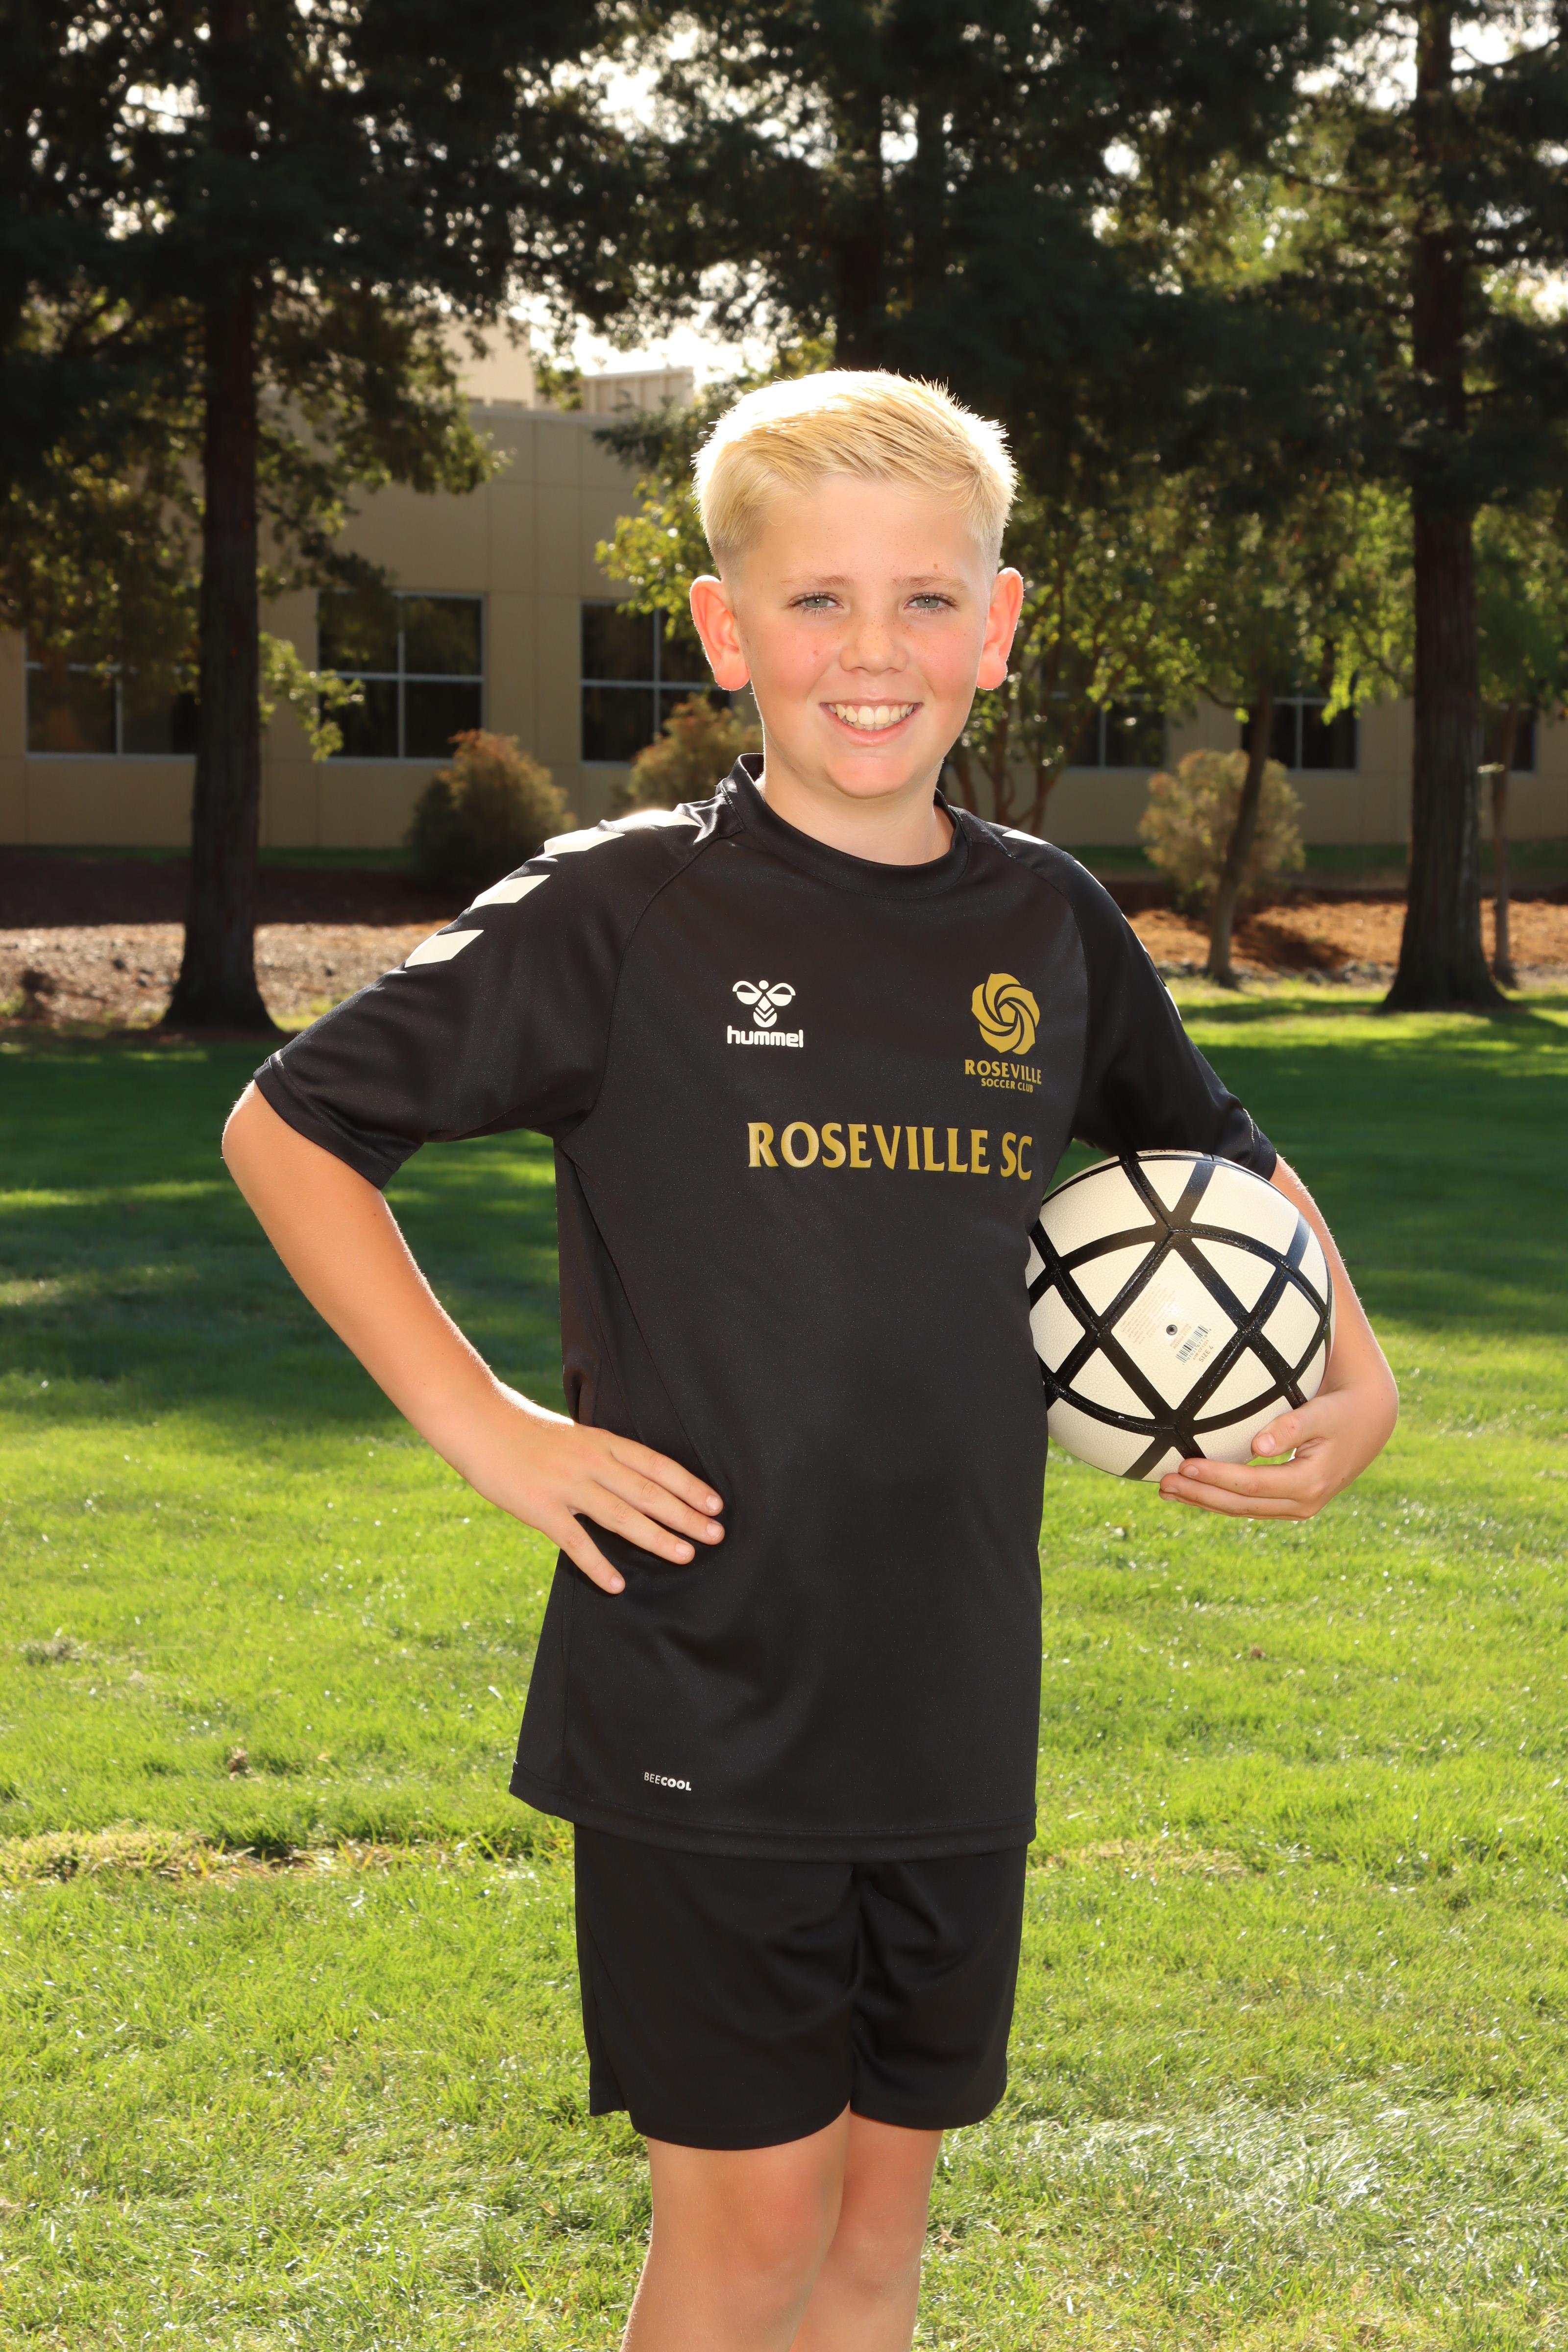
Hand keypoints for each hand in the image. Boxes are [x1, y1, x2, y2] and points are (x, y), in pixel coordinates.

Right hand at [450, 1385, 724, 1593]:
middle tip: (716, 1534)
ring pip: (621, 1515)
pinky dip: (597, 1564)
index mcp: (602, 1441)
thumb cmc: (524, 1431)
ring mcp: (566, 1485)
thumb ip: (601, 1456)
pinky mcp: (540, 1508)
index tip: (715, 1503)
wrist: (477, 1422)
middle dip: (686, 1515)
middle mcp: (591, 1462)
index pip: (656, 1465)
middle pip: (648, 1491)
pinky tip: (617, 1584)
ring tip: (685, 1555)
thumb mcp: (573, 1436)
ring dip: (656, 1537)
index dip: (689, 1485)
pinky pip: (574, 1541)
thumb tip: (631, 1479)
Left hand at [1157, 1364, 1397, 1520]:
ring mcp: (1296, 1507)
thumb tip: (1259, 1446)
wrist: (1369, 1423)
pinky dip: (1218, 1499)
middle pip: (1241, 1505)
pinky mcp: (1289, 1502)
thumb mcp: (1322, 1414)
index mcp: (1310, 1483)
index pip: (1253, 1485)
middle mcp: (1303, 1503)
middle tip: (1163, 1484)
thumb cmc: (1341, 1411)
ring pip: (1241, 1510)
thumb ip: (1292, 1426)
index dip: (1217, 1477)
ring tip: (1166, 1491)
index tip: (1184, 1464)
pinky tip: (1192, 1490)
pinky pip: (1248, 1505)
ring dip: (1203, 1501)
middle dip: (1200, 1495)